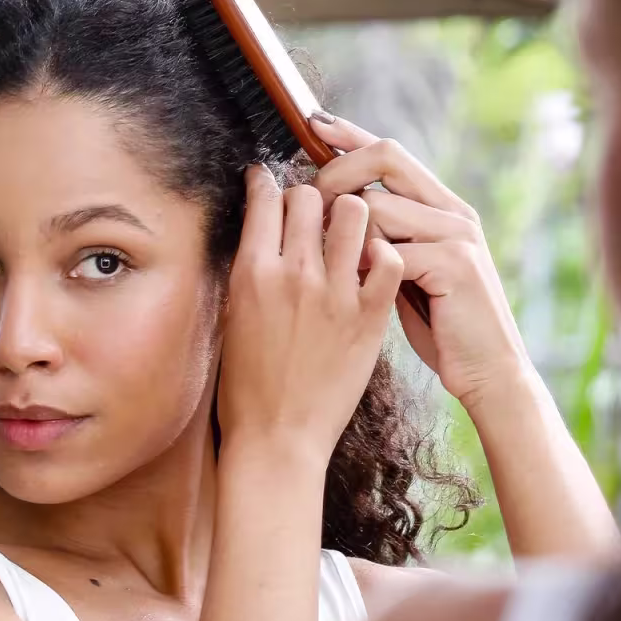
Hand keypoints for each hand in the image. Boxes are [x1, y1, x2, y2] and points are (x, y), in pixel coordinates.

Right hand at [216, 165, 403, 466]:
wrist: (278, 438)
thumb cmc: (246, 384)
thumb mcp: (233, 318)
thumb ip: (251, 270)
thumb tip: (262, 232)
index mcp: (252, 272)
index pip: (266, 196)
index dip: (269, 183)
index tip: (272, 183)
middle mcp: (294, 273)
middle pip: (310, 195)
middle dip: (310, 194)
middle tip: (313, 212)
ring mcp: (335, 294)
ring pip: (354, 212)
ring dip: (350, 214)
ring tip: (346, 233)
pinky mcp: (369, 317)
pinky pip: (388, 259)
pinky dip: (382, 252)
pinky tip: (371, 265)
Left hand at [310, 116, 530, 406]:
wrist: (488, 370)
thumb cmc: (441, 323)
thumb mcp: (410, 271)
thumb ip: (386, 238)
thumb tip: (336, 212)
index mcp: (442, 208)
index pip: (390, 151)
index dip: (351, 134)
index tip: (313, 123)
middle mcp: (453, 212)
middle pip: (387, 155)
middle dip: (338, 171)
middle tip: (311, 196)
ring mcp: (457, 235)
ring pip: (378, 207)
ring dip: (346, 235)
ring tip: (339, 266)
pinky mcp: (455, 265)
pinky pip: (390, 250)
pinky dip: (367, 268)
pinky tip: (363, 289)